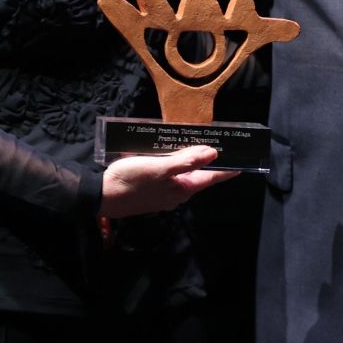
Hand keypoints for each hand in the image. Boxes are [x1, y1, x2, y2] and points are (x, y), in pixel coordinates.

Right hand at [100, 146, 237, 217]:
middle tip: (215, 146)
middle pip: (196, 176)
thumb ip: (187, 161)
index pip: (211, 178)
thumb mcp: (161, 167)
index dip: (226, 170)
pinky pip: (166, 176)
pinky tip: (165, 154)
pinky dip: (170, 165)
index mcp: (182, 188)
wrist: (101, 196)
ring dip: (186, 162)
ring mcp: (162, 194)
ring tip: (190, 145)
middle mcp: (175, 194)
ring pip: (180, 176)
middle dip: (205, 163)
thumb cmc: (132, 180)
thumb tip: (213, 154)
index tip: (241, 165)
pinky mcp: (149, 191)